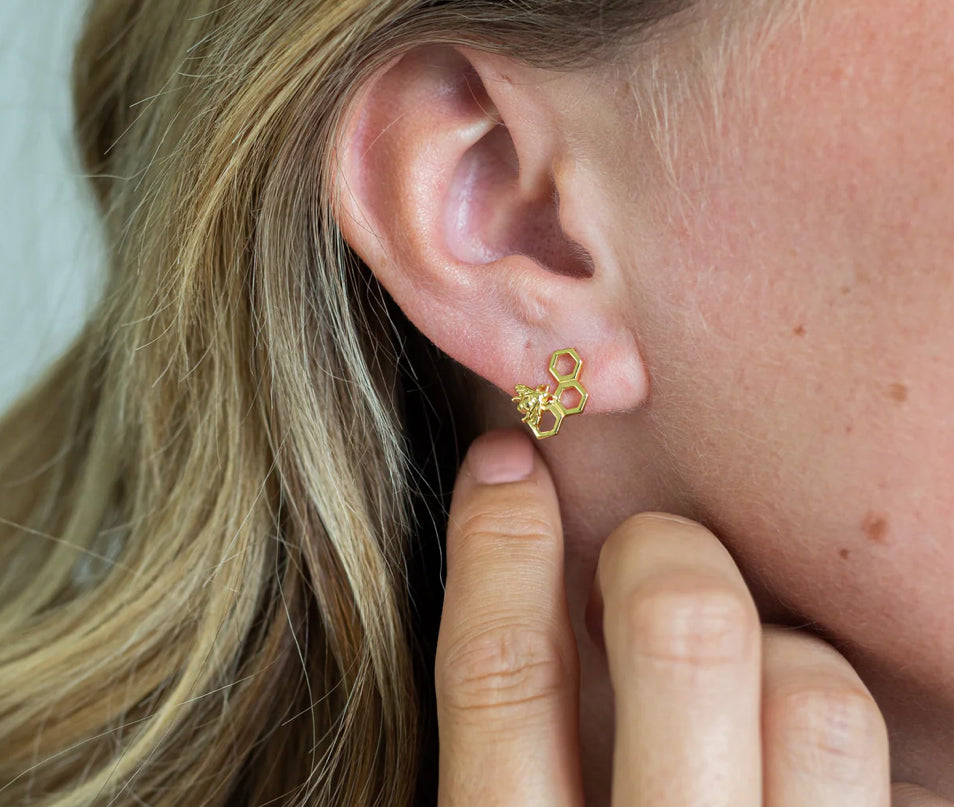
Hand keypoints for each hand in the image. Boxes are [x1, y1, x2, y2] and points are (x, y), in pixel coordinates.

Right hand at [434, 430, 950, 805]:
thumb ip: (521, 750)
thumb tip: (532, 577)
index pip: (501, 674)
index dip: (498, 542)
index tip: (508, 461)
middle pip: (683, 635)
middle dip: (663, 556)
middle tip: (653, 563)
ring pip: (820, 691)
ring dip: (784, 659)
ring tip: (757, 697)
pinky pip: (898, 781)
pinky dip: (847, 741)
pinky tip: (813, 783)